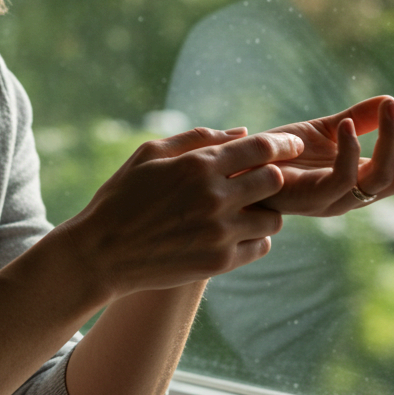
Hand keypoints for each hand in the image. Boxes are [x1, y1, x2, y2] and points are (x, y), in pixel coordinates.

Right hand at [57, 128, 295, 300]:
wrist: (101, 253)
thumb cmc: (121, 197)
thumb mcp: (148, 154)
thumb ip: (196, 139)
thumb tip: (241, 132)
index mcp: (197, 166)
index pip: (261, 148)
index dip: (283, 144)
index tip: (292, 146)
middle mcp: (214, 197)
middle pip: (274, 180)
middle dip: (273, 177)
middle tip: (263, 181)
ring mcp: (219, 232)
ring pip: (273, 218)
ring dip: (265, 210)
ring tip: (245, 211)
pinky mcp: (219, 262)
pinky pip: (261, 246)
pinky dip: (254, 239)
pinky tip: (234, 233)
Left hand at [256, 96, 393, 216]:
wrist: (236, 171)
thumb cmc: (276, 154)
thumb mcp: (322, 130)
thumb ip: (356, 118)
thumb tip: (389, 98)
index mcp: (363, 180)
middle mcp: (355, 196)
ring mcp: (336, 202)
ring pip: (382, 180)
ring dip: (392, 141)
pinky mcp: (312, 201)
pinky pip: (343, 180)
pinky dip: (351, 152)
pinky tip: (349, 124)